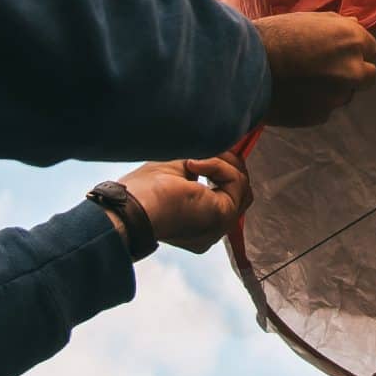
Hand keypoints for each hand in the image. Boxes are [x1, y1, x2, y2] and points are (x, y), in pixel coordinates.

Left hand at [118, 154, 251, 254]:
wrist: (134, 208)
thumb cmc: (144, 191)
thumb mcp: (179, 168)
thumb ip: (203, 162)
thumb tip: (224, 146)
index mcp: (197, 222)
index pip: (226, 194)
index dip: (222, 170)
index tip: (210, 153)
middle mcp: (211, 228)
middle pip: (239, 191)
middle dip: (227, 164)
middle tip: (208, 152)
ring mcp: (220, 225)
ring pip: (241, 184)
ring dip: (222, 163)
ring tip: (196, 158)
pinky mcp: (225, 216)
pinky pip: (236, 182)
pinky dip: (218, 166)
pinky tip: (194, 164)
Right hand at [255, 10, 375, 127]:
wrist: (246, 67)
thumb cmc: (274, 36)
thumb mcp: (308, 20)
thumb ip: (337, 24)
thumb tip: (356, 23)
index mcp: (352, 40)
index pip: (371, 49)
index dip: (353, 50)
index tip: (336, 53)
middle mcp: (352, 69)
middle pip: (368, 76)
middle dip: (353, 73)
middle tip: (326, 70)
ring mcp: (338, 95)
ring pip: (345, 94)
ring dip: (333, 89)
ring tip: (303, 81)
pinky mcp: (321, 115)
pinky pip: (324, 109)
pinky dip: (314, 104)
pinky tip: (294, 94)